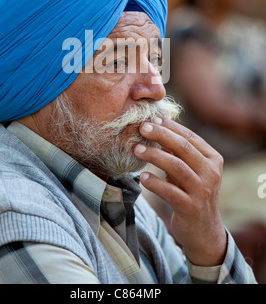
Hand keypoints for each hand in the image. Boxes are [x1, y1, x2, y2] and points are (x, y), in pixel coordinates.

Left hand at [134, 116, 226, 266]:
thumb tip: (155, 127)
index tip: (153, 119)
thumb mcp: (190, 170)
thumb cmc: (192, 192)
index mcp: (213, 159)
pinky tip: (142, 177)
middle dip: (161, 135)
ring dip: (154, 155)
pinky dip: (155, 183)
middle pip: (183, 148)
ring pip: (176, 166)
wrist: (204, 230)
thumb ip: (178, 152)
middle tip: (142, 128)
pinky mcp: (191, 207)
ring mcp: (202, 190)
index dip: (170, 127)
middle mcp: (211, 173)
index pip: (190, 137)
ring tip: (137, 149)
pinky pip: (170, 191)